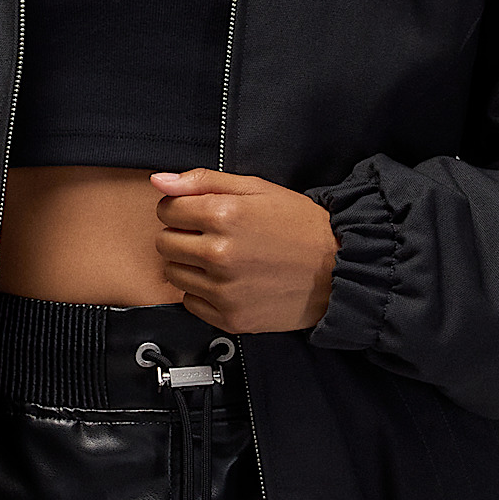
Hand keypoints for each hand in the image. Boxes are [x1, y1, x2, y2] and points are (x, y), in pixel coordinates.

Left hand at [151, 170, 335, 332]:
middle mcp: (219, 254)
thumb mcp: (256, 188)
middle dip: (182, 236)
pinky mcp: (230, 318)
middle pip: (164, 243)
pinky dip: (202, 292)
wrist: (339, 270)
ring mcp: (224, 290)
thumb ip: (203, 181)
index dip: (181, 209)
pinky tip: (227, 281)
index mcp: (223, 215)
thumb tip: (159, 181)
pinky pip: (190, 302)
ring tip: (221, 259)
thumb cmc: (300, 226)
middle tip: (211, 236)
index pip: (167, 210)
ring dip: (189, 265)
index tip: (198, 213)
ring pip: (173, 273)